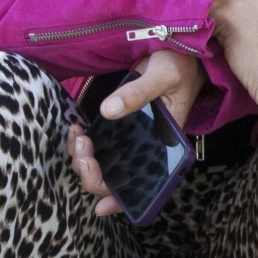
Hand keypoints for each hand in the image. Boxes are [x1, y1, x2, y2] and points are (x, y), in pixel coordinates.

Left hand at [68, 47, 203, 217]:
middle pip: (113, 178)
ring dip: (81, 157)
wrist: (181, 50)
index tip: (99, 207)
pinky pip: (97, 145)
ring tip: (77, 133)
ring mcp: (131, 138)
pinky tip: (76, 129)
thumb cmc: (181, 64)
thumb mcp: (163, 76)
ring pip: (101, 164)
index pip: (144, 183)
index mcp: (165, 145)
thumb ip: (138, 93)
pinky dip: (81, 144)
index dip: (122, 200)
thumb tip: (107, 112)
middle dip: (90, 170)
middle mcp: (147, 148)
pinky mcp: (120, 125)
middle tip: (81, 143)